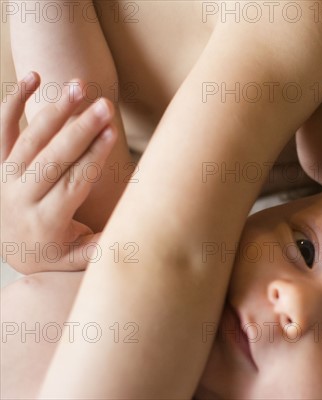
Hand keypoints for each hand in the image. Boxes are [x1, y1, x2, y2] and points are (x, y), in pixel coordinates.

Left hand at [1, 72, 115, 273]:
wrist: (9, 248)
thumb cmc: (52, 251)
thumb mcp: (77, 258)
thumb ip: (103, 247)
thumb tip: (136, 234)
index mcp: (45, 220)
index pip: (73, 181)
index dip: (93, 156)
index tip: (112, 133)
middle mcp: (20, 196)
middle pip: (52, 157)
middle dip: (80, 129)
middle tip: (104, 105)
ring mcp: (4, 176)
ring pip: (29, 137)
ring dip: (55, 109)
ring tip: (79, 86)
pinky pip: (2, 127)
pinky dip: (13, 101)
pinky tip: (34, 77)